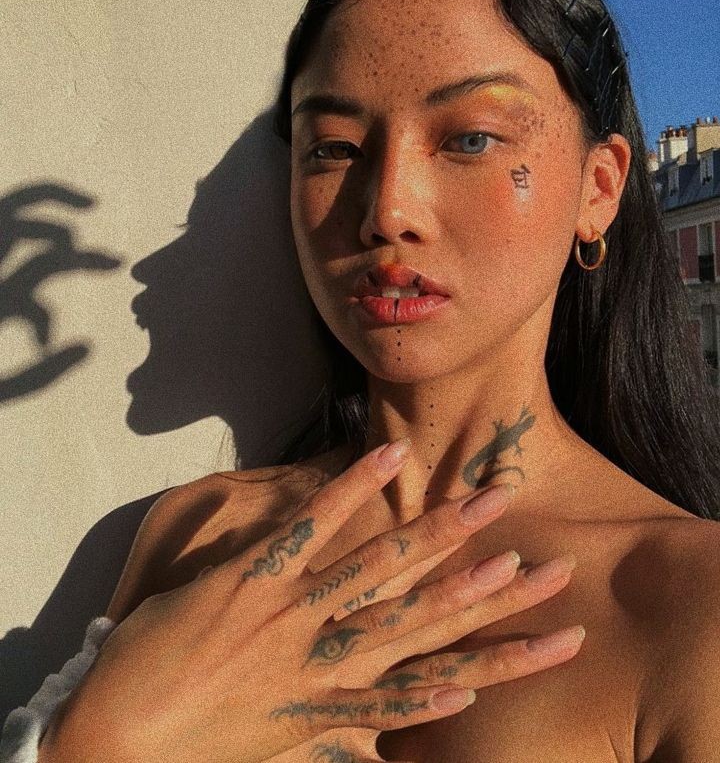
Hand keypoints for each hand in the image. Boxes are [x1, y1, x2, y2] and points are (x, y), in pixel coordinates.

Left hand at [40, 439, 523, 762]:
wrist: (117, 744)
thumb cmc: (198, 752)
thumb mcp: (280, 748)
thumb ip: (338, 734)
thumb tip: (386, 740)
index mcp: (341, 704)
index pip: (442, 680)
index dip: (506, 658)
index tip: (560, 637)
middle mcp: (330, 659)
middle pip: (428, 619)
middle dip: (492, 591)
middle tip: (551, 564)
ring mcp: (293, 616)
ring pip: (381, 569)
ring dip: (439, 535)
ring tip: (488, 505)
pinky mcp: (251, 580)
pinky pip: (310, 526)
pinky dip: (350, 490)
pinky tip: (386, 457)